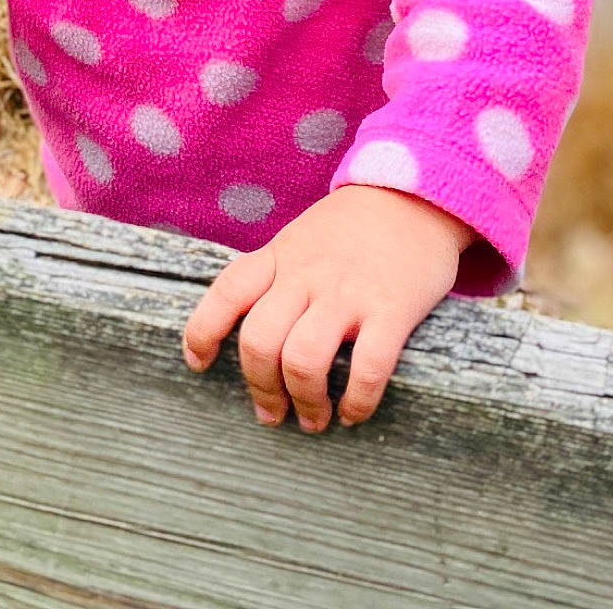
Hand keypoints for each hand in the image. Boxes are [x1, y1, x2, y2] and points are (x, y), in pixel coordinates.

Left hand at [182, 186, 470, 431]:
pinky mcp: (392, 309)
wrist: (415, 193)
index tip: (197, 363)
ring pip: (303, 360)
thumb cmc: (355, 225)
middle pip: (259, 340)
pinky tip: (354, 413)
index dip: (202, 331)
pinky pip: (368, 368)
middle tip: (272, 414)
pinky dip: (357, 402)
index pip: (227, 292)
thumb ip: (278, 274)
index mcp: (281, 255)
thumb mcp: (302, 236)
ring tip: (313, 420)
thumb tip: (256, 329)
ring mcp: (348, 293)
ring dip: (304, 401)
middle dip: (261, 388)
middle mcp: (306, 275)